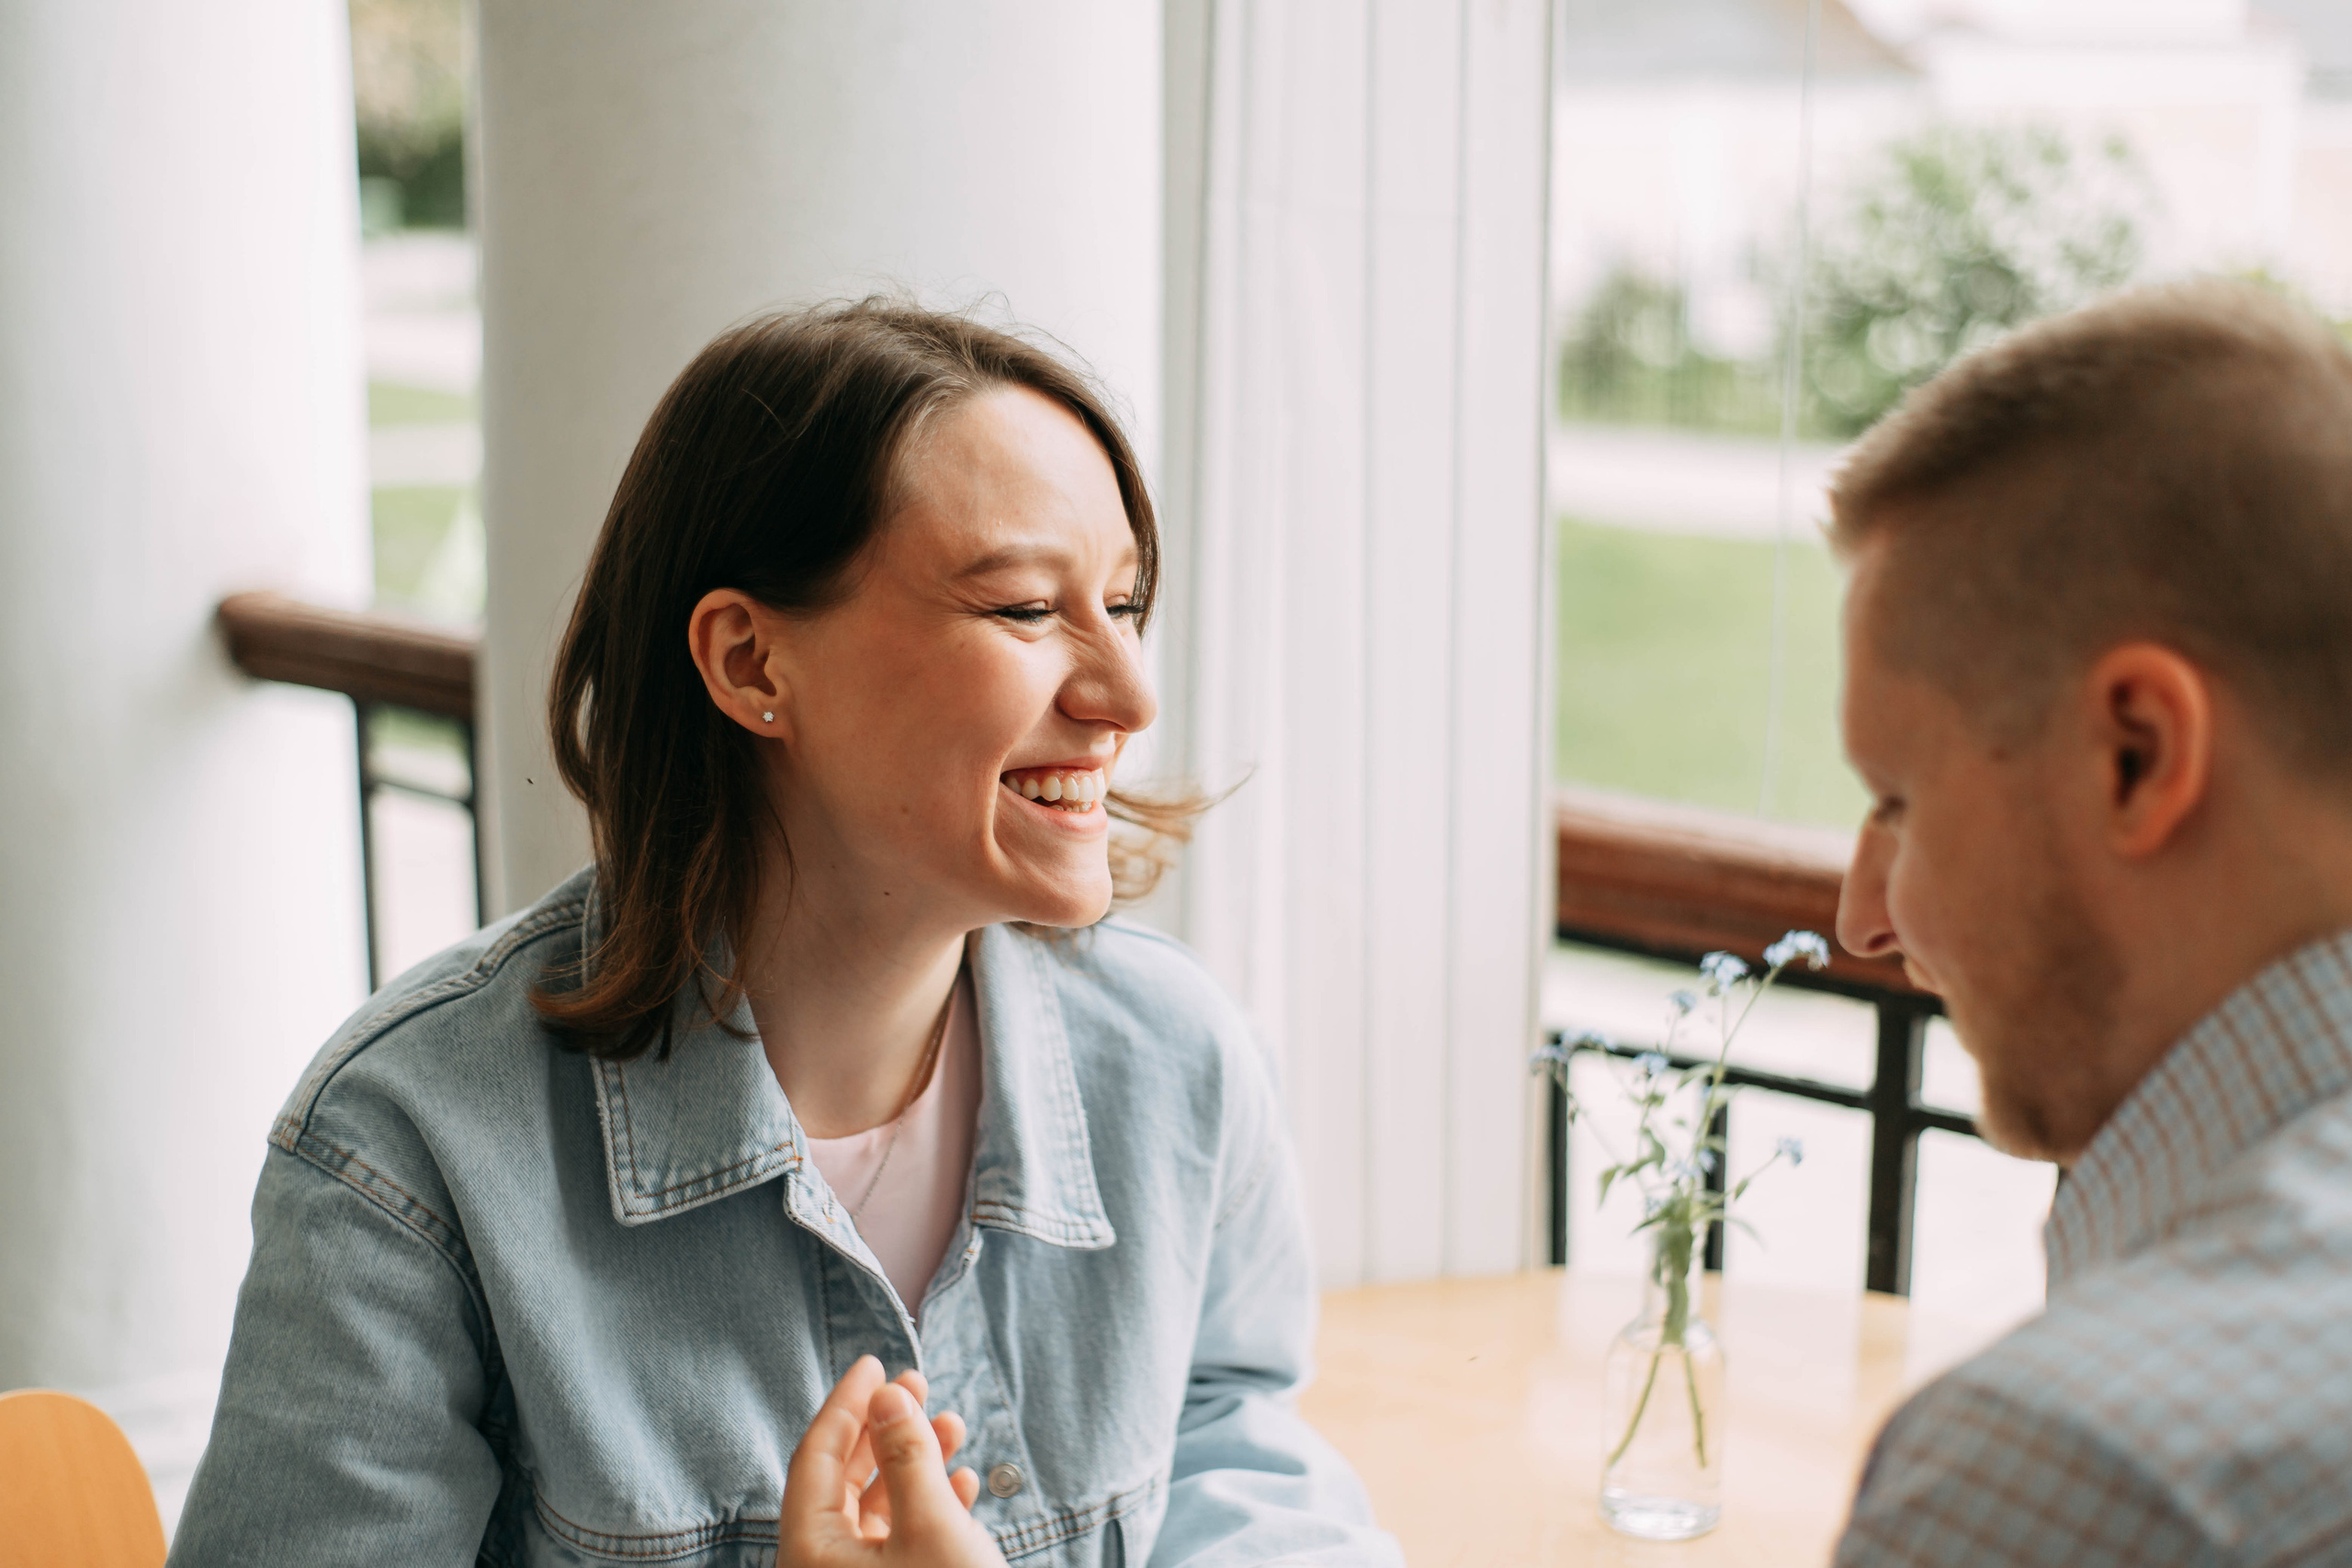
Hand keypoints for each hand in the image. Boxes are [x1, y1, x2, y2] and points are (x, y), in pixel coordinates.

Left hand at [778, 1356, 1007, 1567]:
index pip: (815, 1456)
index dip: (846, 1403)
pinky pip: (901, 1537)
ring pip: (881, 1505)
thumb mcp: (930, 1524)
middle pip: (845, 1477)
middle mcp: (825, 1566)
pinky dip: (930, 1504)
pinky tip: (962, 1482)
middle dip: (886, 1426)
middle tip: (916, 1384)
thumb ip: (906, 1456)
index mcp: (811, 1551)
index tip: (873, 1363)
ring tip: (953, 1425)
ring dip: (918, 1461)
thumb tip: (887, 1396)